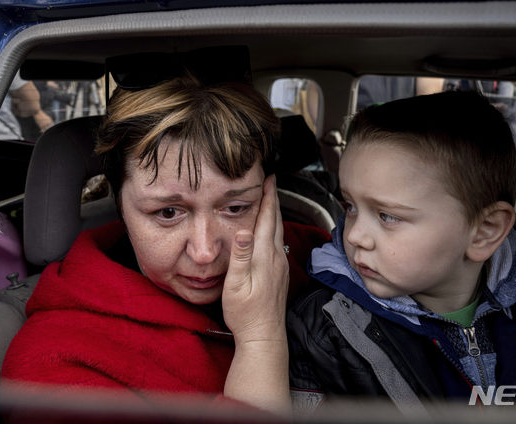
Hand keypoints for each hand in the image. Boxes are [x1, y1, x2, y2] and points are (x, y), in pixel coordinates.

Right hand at [221, 174, 290, 411]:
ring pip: (277, 232)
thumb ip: (241, 256)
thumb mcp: (236, 285)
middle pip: (275, 221)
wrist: (264, 336)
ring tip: (268, 200)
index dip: (267, 197)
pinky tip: (268, 231)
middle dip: (272, 199)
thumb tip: (244, 230)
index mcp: (264, 256)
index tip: (268, 178)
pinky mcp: (279, 274)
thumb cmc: (246, 313)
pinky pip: (276, 243)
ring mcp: (279, 266)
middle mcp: (275, 258)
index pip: (267, 219)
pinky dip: (273, 228)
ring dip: (273, 213)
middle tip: (269, 182)